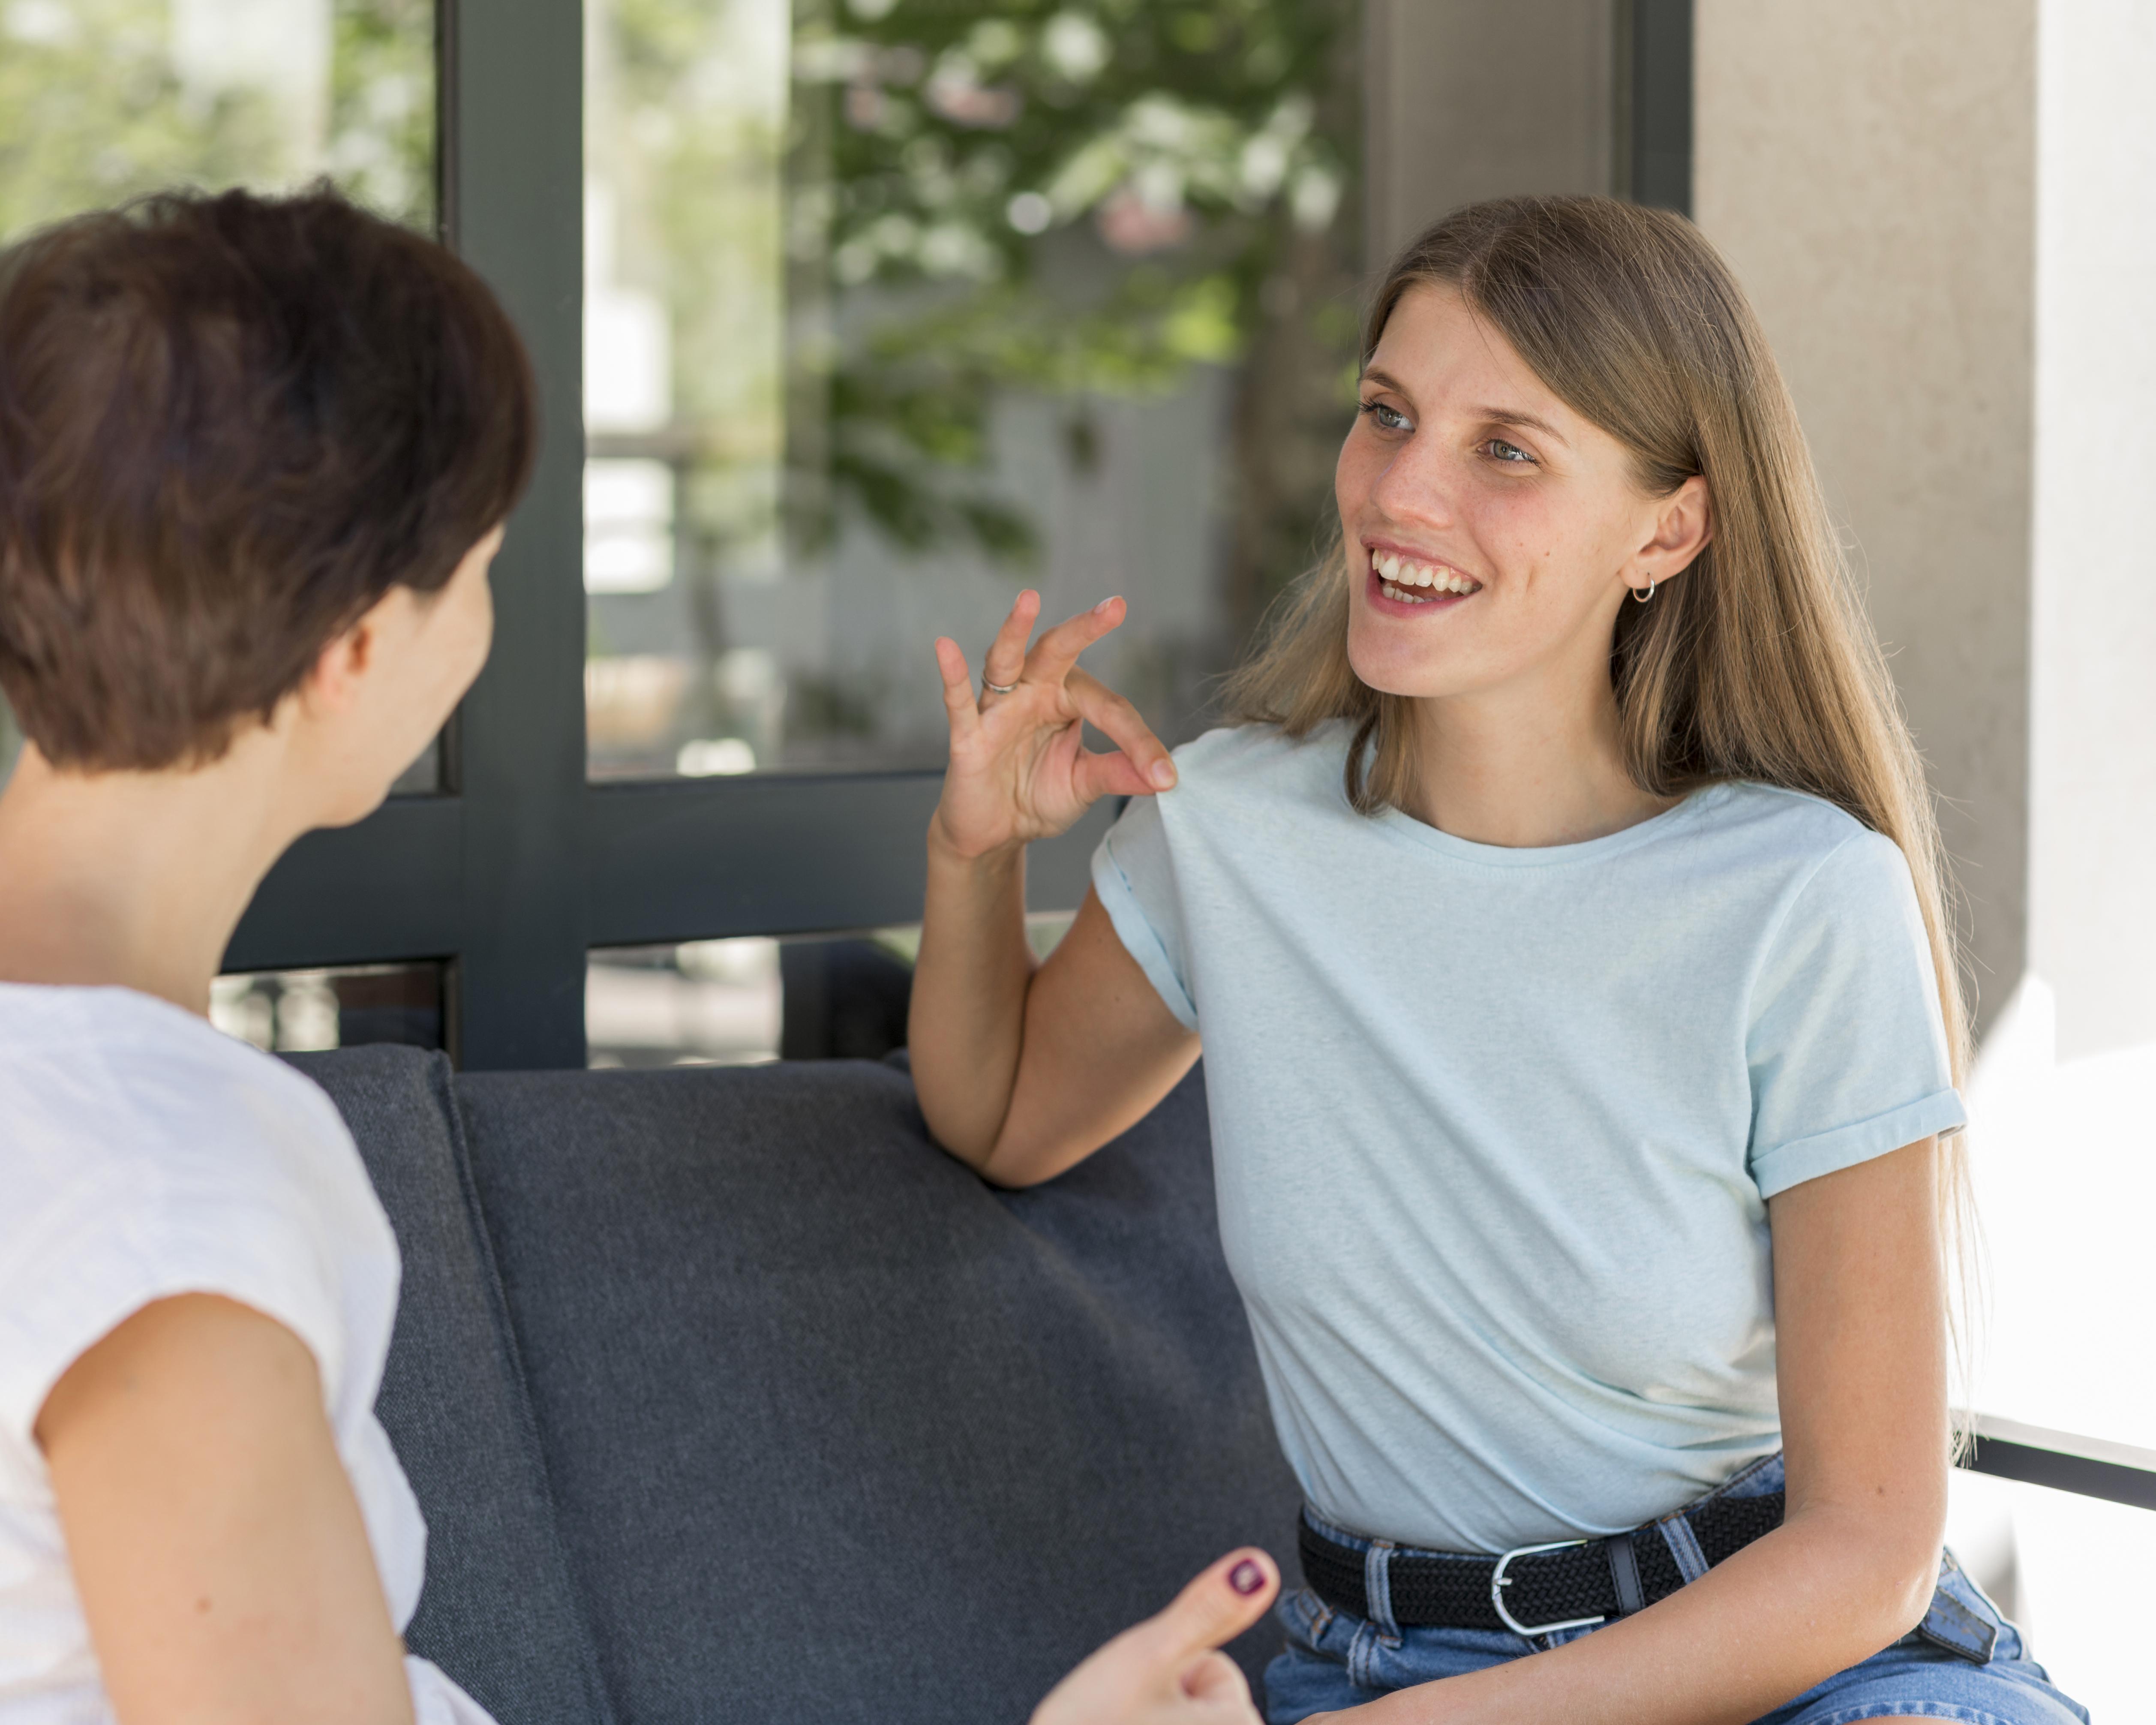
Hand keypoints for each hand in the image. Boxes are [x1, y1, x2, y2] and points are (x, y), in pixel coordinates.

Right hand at [932, 590, 1176, 861]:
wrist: (994, 833)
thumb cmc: (1037, 797)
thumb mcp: (1084, 784)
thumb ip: (1118, 774)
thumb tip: (1165, 778)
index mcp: (1067, 700)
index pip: (1109, 707)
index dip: (1138, 742)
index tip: (1164, 776)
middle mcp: (1033, 693)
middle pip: (1057, 650)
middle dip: (1084, 628)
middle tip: (1116, 606)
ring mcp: (997, 710)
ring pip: (1005, 661)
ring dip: (1015, 630)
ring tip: (1029, 598)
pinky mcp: (967, 735)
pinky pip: (958, 701)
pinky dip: (952, 675)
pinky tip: (945, 647)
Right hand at [1030, 1547, 1279, 1724]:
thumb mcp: (1148, 1655)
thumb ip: (1207, 1610)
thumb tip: (1259, 1566)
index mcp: (1239, 1723)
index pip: (1217, 1669)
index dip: (1171, 1676)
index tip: (1141, 1701)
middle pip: (1205, 1705)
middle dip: (1163, 1708)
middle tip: (1122, 1720)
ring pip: (1182, 1724)